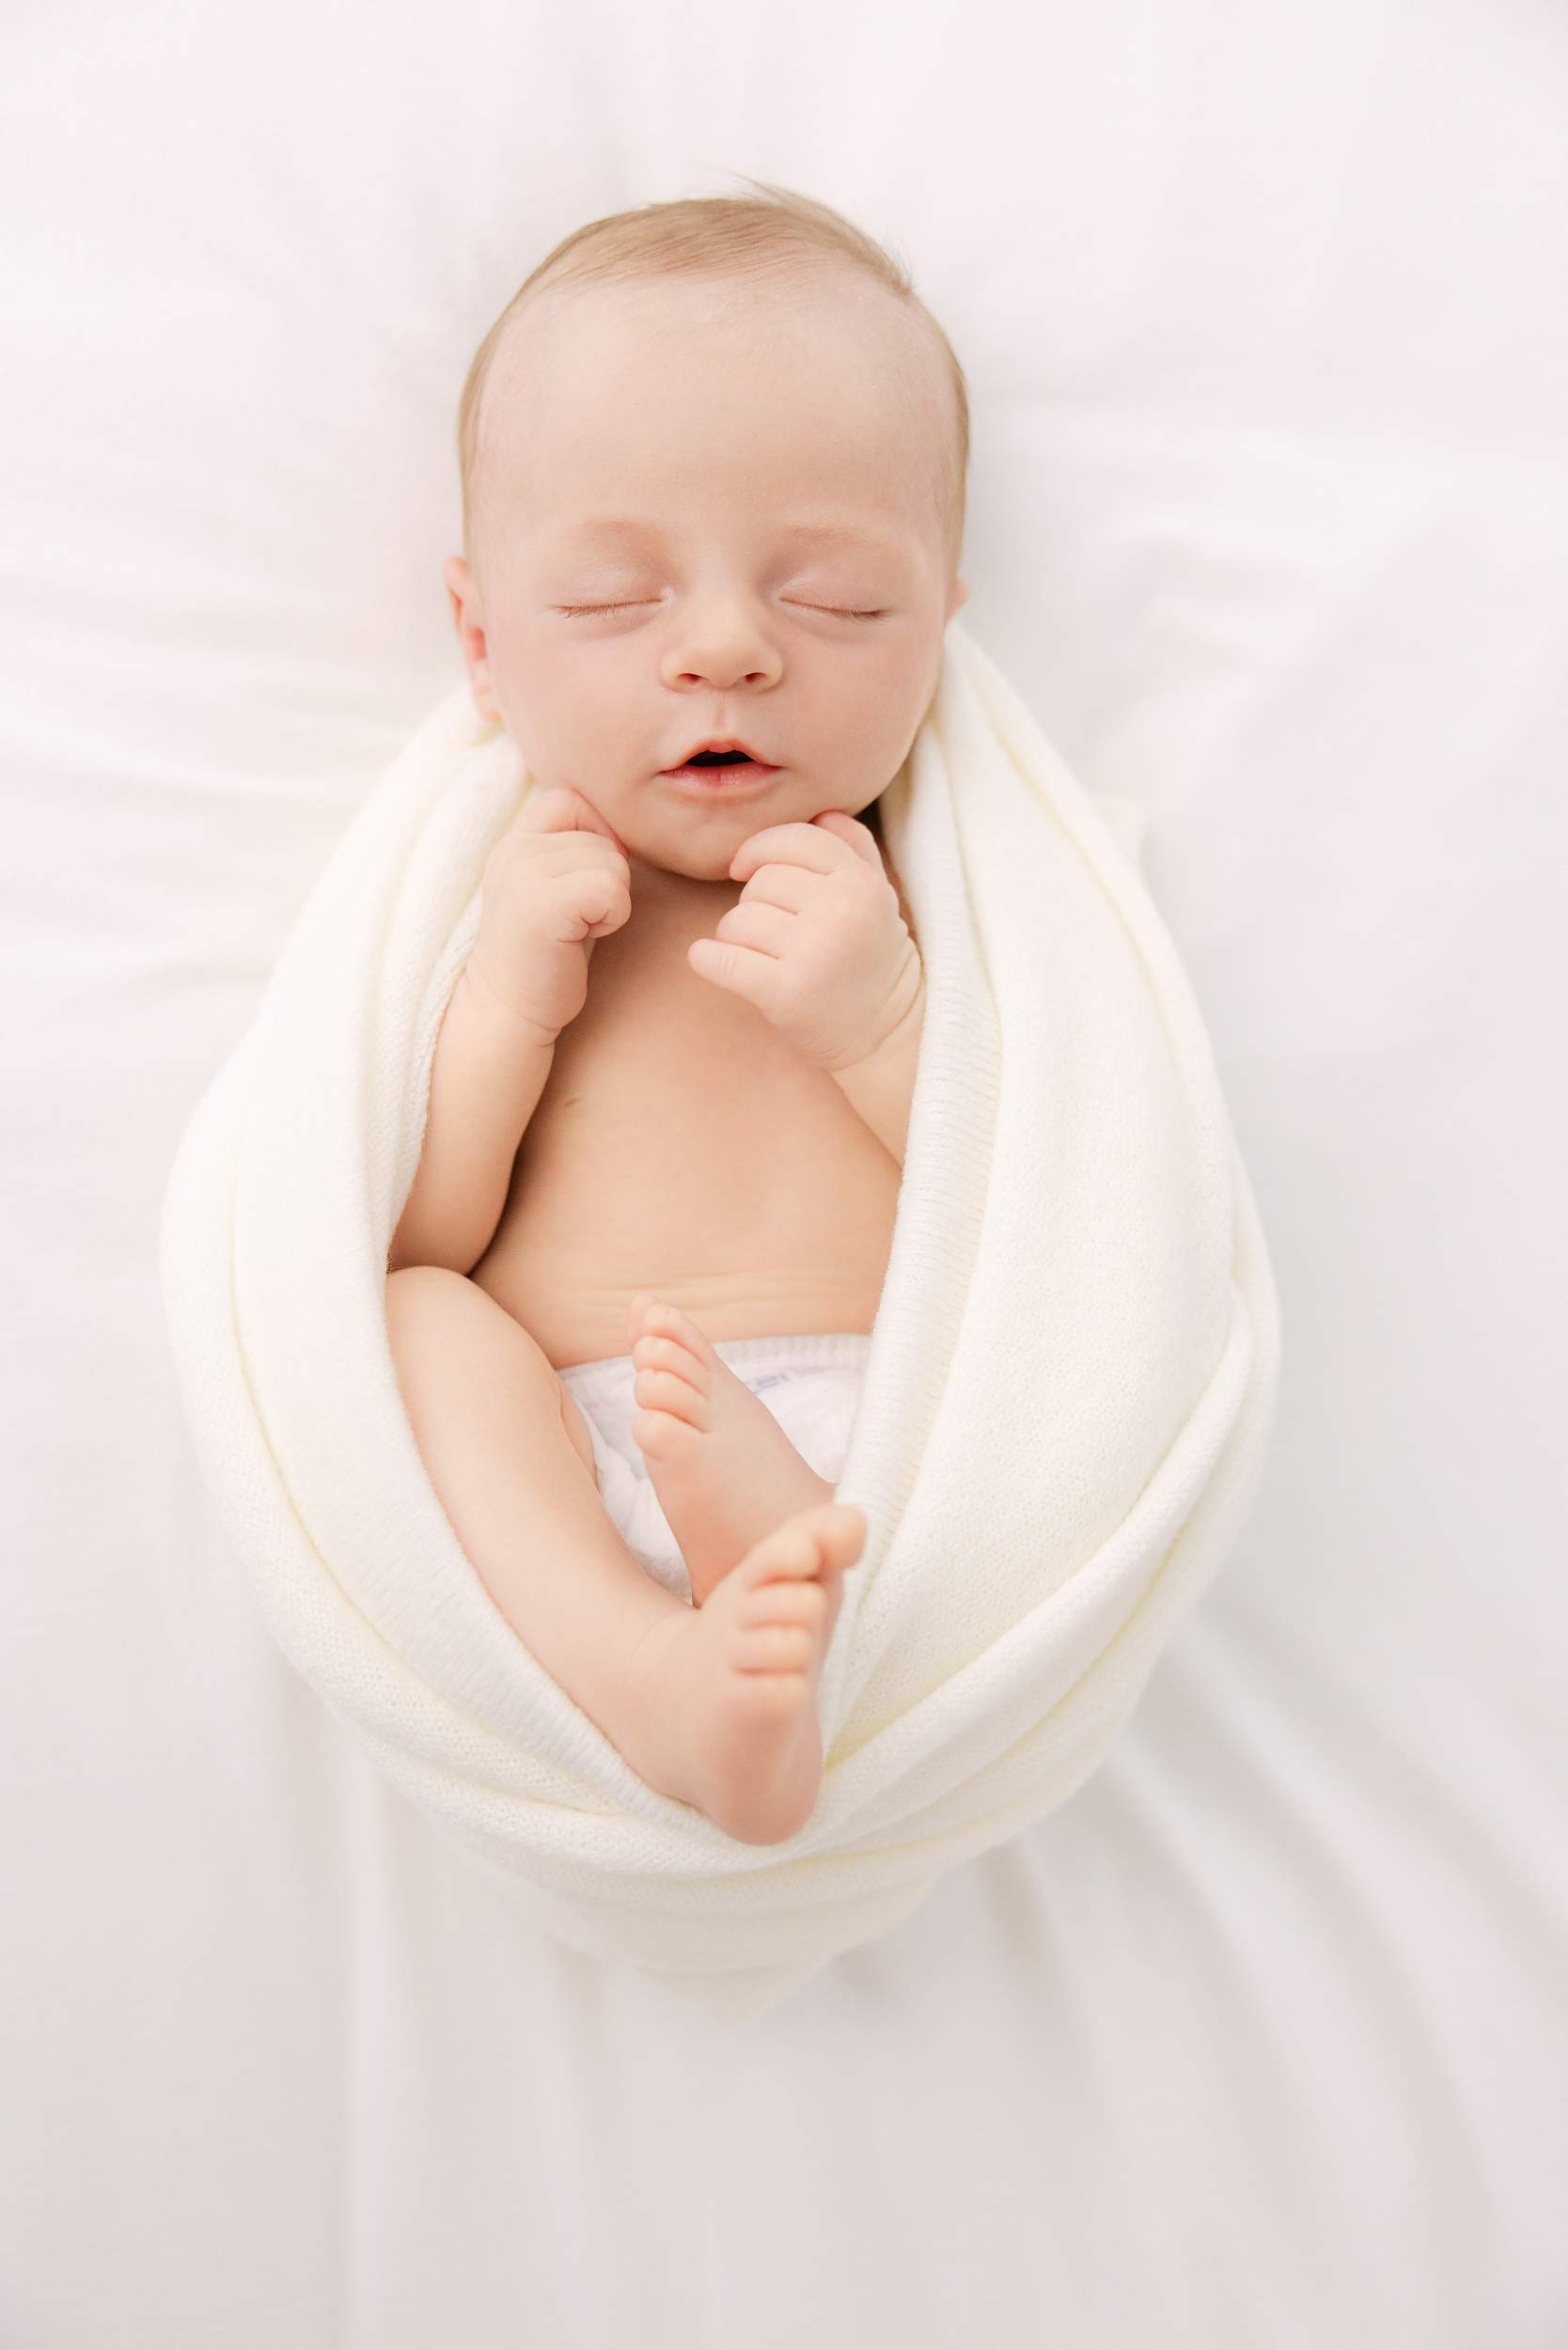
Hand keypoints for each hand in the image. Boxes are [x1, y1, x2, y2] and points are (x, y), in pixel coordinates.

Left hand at [687, 811, 921, 1071]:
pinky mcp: (786, 991)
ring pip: (737, 920)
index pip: (794, 839)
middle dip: (755, 905)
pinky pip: (720, 958)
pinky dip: (707, 958)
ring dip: (735, 937)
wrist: (885, 1033)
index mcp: (861, 881)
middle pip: (760, 882)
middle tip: (776, 935)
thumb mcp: (877, 895)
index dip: (759, 849)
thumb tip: (823, 812)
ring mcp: (813, 951)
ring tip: (763, 958)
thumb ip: (853, 848)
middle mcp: (841, 911)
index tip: (743, 869)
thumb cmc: (870, 958)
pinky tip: (713, 961)